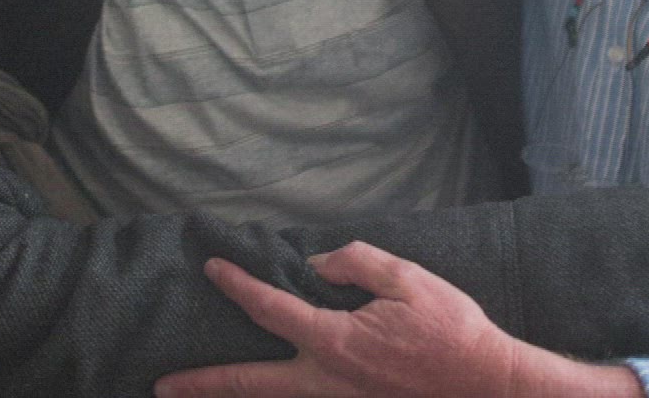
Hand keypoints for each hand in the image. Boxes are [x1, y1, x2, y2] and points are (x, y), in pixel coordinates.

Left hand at [153, 242, 636, 397]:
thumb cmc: (452, 330)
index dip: (238, 287)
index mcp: (334, 343)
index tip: (213, 269)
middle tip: (162, 386)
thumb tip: (317, 264)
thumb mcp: (406, 278)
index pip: (270, 310)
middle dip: (203, 384)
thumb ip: (355, 264)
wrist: (487, 385)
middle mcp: (327, 382)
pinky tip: (267, 396)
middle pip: (250, 384)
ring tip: (196, 396)